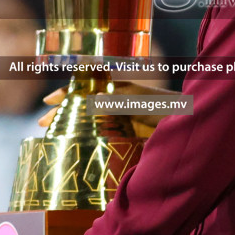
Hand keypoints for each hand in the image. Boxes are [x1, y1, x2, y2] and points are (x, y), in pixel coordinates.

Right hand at [37, 80, 186, 137]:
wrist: (192, 122)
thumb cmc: (170, 108)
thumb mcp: (143, 103)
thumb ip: (120, 101)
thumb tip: (92, 99)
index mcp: (121, 90)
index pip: (87, 88)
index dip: (67, 93)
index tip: (48, 100)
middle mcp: (119, 103)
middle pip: (85, 105)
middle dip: (64, 112)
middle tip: (42, 123)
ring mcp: (123, 118)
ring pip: (91, 120)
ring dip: (74, 126)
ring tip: (54, 135)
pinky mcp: (130, 133)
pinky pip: (105, 133)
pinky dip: (90, 137)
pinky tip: (79, 146)